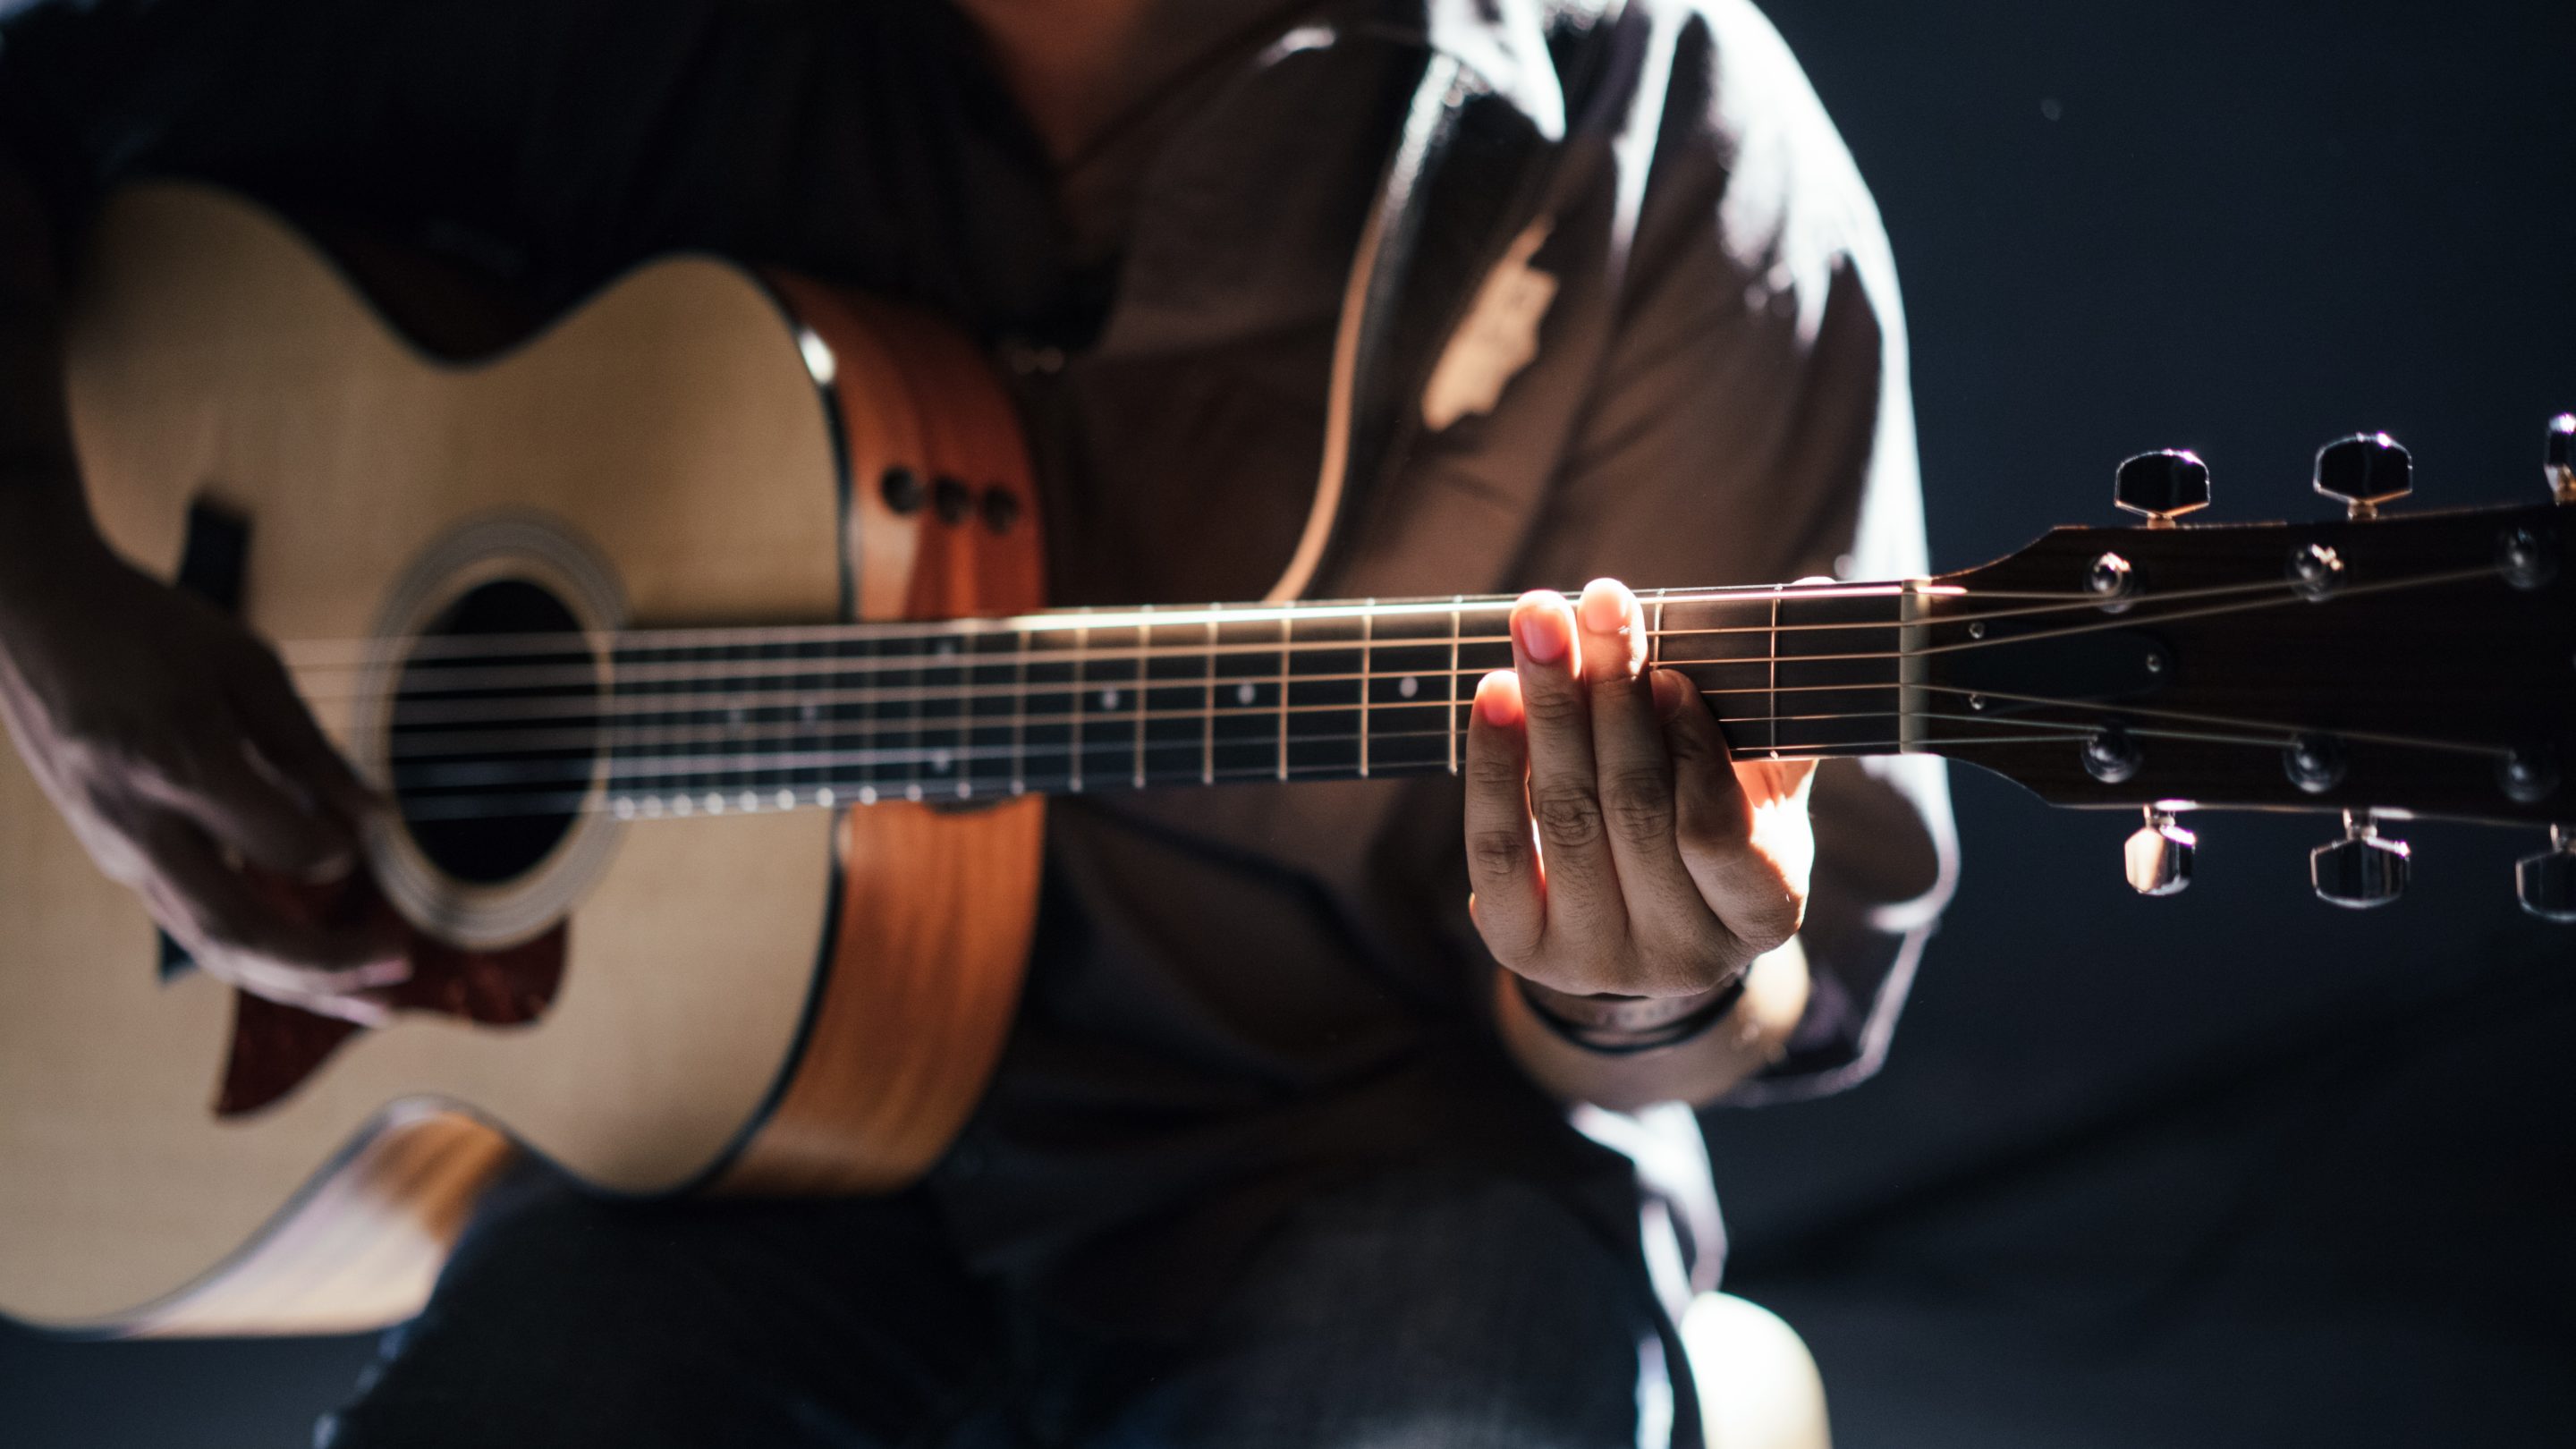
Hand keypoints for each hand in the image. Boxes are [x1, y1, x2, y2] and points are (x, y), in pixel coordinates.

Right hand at [0, 511, 405, 1022]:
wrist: (33, 615)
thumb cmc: (148, 628)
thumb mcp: (244, 665)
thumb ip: (311, 748)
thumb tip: (379, 821)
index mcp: (178, 764)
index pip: (280, 845)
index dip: (337, 849)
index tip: (373, 834)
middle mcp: (141, 825)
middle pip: (238, 930)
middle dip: (327, 966)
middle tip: (404, 969)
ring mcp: (120, 849)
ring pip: (213, 945)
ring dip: (299, 983)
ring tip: (377, 1003)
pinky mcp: (118, 858)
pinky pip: (194, 924)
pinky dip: (262, 956)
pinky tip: (316, 972)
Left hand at [1464, 578, 1815, 999]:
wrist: (1636, 920)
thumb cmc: (1711, 828)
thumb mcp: (1760, 784)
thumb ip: (1776, 705)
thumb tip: (1814, 591)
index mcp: (1762, 913)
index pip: (1718, 833)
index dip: (1691, 751)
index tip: (1670, 673)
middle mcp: (1681, 956)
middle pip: (1633, 809)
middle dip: (1612, 695)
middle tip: (1599, 602)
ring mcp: (1596, 960)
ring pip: (1564, 818)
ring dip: (1548, 708)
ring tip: (1539, 622)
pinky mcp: (1520, 947)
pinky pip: (1497, 846)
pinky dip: (1495, 763)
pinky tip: (1495, 692)